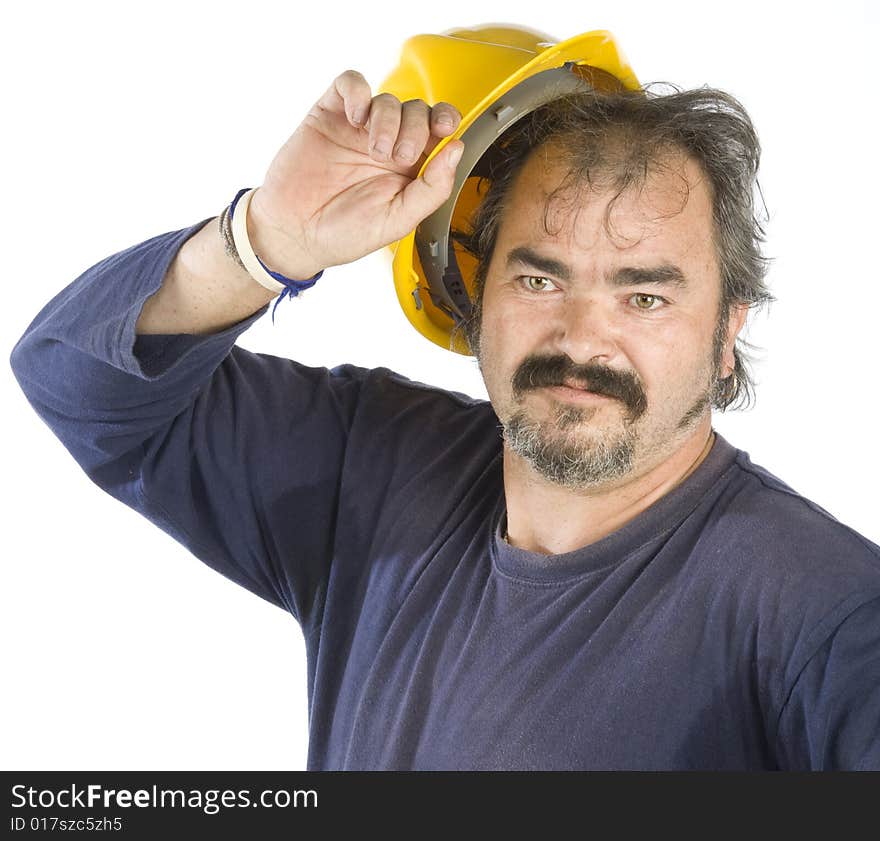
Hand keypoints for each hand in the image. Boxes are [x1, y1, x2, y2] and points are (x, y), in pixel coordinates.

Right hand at [247, 69, 463, 278]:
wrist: (294, 234)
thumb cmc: (344, 233)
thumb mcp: (397, 220)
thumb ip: (432, 189)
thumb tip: (457, 150)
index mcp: (409, 169)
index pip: (438, 131)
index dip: (446, 121)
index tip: (444, 129)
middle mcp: (387, 144)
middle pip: (417, 110)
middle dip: (415, 128)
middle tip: (398, 157)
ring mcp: (358, 128)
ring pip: (387, 99)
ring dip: (387, 120)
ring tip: (373, 150)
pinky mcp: (329, 115)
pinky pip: (350, 83)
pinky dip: (358, 92)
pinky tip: (355, 117)